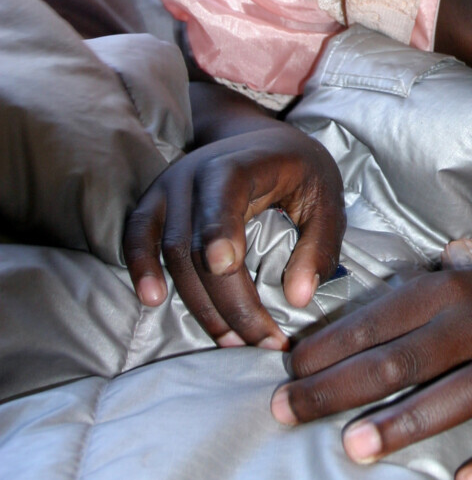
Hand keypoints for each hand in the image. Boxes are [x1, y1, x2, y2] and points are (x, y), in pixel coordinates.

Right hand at [124, 123, 345, 348]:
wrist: (257, 140)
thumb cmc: (298, 171)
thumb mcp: (327, 197)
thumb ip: (320, 245)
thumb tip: (298, 299)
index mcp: (243, 162)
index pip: (224, 189)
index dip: (221, 227)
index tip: (227, 266)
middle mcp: (197, 171)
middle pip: (199, 240)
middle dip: (228, 298)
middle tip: (260, 340)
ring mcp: (170, 186)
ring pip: (172, 250)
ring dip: (199, 302)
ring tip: (232, 340)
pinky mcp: (154, 202)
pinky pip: (136, 236)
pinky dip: (140, 267)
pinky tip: (153, 300)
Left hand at [270, 264, 471, 479]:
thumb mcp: (437, 284)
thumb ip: (386, 304)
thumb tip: (312, 324)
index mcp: (446, 292)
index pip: (377, 321)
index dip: (327, 347)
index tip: (285, 374)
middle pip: (404, 359)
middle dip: (340, 387)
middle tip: (289, 412)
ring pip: (460, 395)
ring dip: (405, 422)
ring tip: (354, 447)